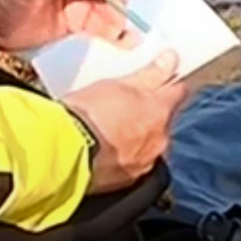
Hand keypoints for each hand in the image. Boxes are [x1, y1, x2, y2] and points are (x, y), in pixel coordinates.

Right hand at [64, 51, 187, 193]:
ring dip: (138, 134)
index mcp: (160, 112)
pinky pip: (133, 163)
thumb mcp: (118, 84)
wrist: (63, 154)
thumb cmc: (87, 115)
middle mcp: (159, 140)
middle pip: (164, 119)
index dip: (169, 82)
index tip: (160, 76)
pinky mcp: (127, 181)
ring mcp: (145, 162)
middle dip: (151, 111)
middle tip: (125, 102)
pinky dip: (124, 154)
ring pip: (149, 142)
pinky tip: (105, 146)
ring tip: (110, 126)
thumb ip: (150, 73)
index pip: (178, 90)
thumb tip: (171, 60)